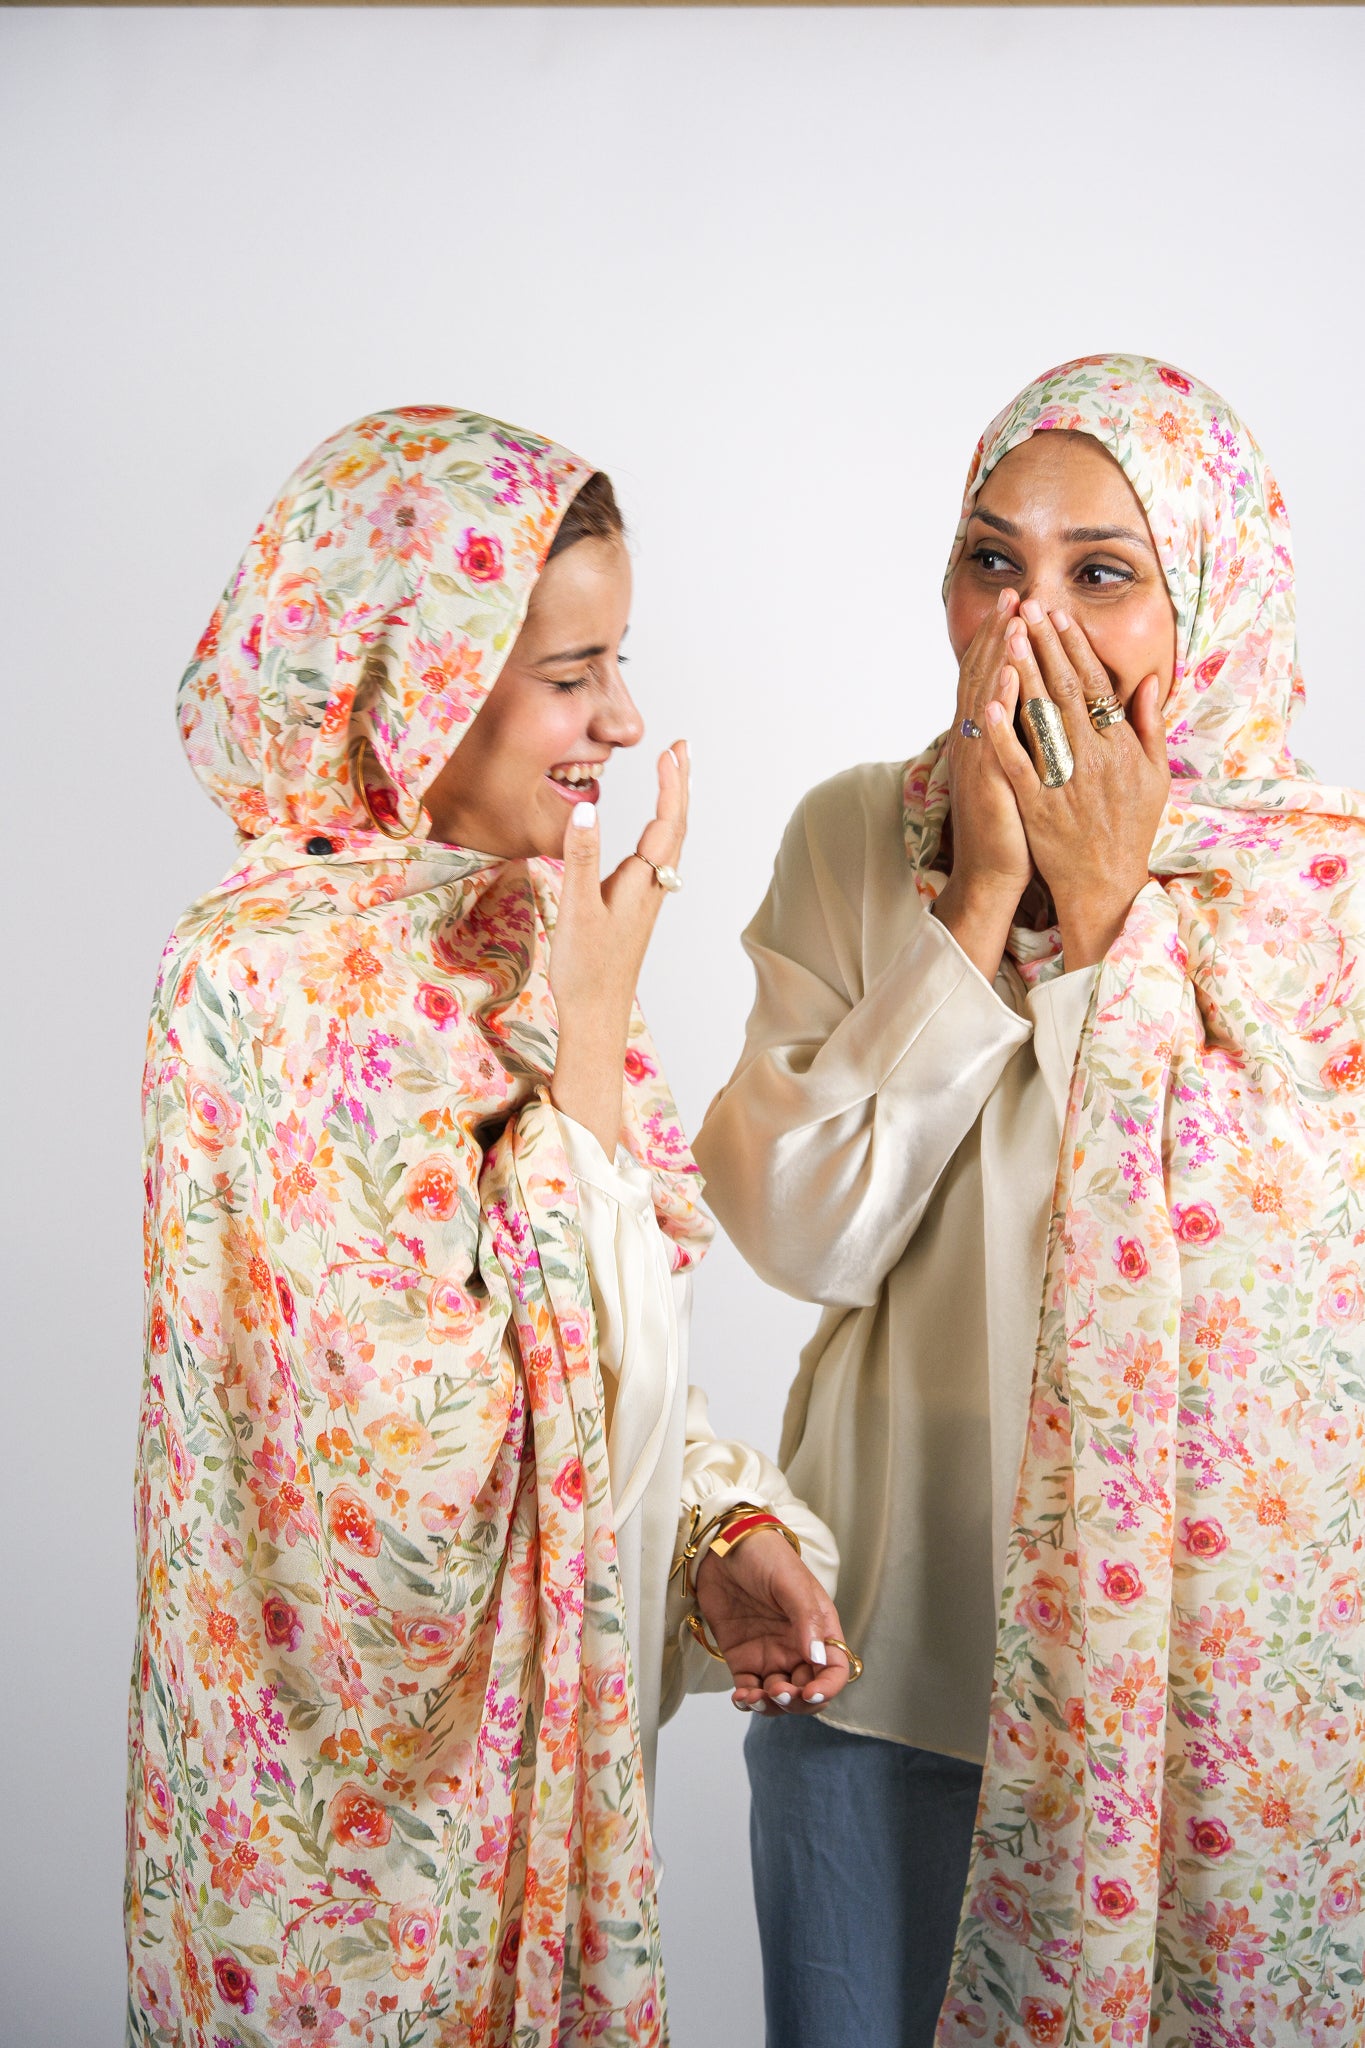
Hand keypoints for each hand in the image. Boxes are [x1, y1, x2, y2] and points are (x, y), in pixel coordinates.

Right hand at [549, 742, 687, 1152]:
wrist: (596, 1015)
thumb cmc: (586, 968)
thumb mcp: (576, 909)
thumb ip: (579, 858)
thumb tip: (586, 809)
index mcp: (642, 882)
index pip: (665, 823)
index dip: (671, 785)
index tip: (671, 750)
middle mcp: (652, 887)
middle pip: (675, 827)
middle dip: (679, 786)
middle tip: (681, 749)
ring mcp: (646, 899)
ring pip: (668, 843)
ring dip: (672, 806)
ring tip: (671, 775)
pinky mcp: (635, 909)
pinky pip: (656, 859)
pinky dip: (659, 831)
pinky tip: (651, 832)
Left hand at [694, 1529, 853, 1716]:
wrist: (722, 1544)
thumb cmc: (764, 1555)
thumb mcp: (790, 1581)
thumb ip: (806, 1619)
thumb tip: (818, 1658)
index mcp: (819, 1630)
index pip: (834, 1670)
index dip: (827, 1688)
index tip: (810, 1693)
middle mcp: (797, 1647)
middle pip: (807, 1692)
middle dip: (796, 1702)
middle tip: (778, 1692)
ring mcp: (769, 1654)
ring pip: (778, 1698)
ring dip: (770, 1706)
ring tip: (753, 1696)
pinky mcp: (742, 1657)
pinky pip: (749, 1689)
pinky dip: (747, 1700)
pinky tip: (741, 1696)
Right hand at [932, 590, 1032, 981]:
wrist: (992, 875)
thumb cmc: (1014, 825)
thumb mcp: (1020, 772)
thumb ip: (1027, 733)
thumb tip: (1038, 700)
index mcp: (990, 736)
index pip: (995, 675)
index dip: (1005, 638)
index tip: (1019, 604)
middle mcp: (978, 742)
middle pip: (986, 676)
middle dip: (1002, 634)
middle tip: (1015, 595)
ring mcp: (980, 761)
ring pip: (986, 700)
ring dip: (998, 658)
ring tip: (1011, 622)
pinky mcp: (988, 784)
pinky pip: (992, 740)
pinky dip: (996, 708)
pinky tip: (1004, 681)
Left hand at [986, 604, 1168, 967]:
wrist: (1105, 883)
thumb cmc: (1130, 827)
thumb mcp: (1154, 776)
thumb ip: (1149, 726)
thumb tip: (1149, 679)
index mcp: (1119, 747)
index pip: (1095, 686)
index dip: (1076, 648)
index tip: (1060, 616)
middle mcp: (1093, 758)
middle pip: (1064, 691)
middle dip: (1045, 646)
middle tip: (1027, 608)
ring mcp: (1063, 781)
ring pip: (1039, 718)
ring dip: (1022, 674)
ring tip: (1008, 635)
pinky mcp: (1036, 805)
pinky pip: (1016, 763)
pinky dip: (1002, 732)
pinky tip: (988, 702)